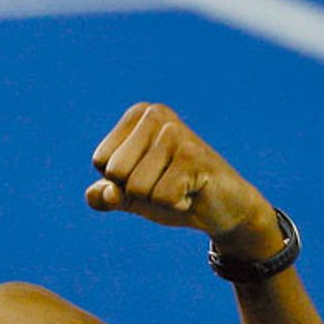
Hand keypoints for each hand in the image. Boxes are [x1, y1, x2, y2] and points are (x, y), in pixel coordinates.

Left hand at [85, 103, 280, 256]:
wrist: (223, 208)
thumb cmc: (171, 195)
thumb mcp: (129, 197)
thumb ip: (104, 196)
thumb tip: (103, 194)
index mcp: (137, 115)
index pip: (100, 161)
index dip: (120, 181)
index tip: (150, 174)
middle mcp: (156, 115)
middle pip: (116, 172)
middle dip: (137, 191)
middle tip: (166, 182)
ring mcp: (176, 133)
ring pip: (136, 187)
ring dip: (157, 198)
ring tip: (180, 186)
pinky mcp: (194, 156)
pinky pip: (161, 197)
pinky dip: (176, 203)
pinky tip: (193, 191)